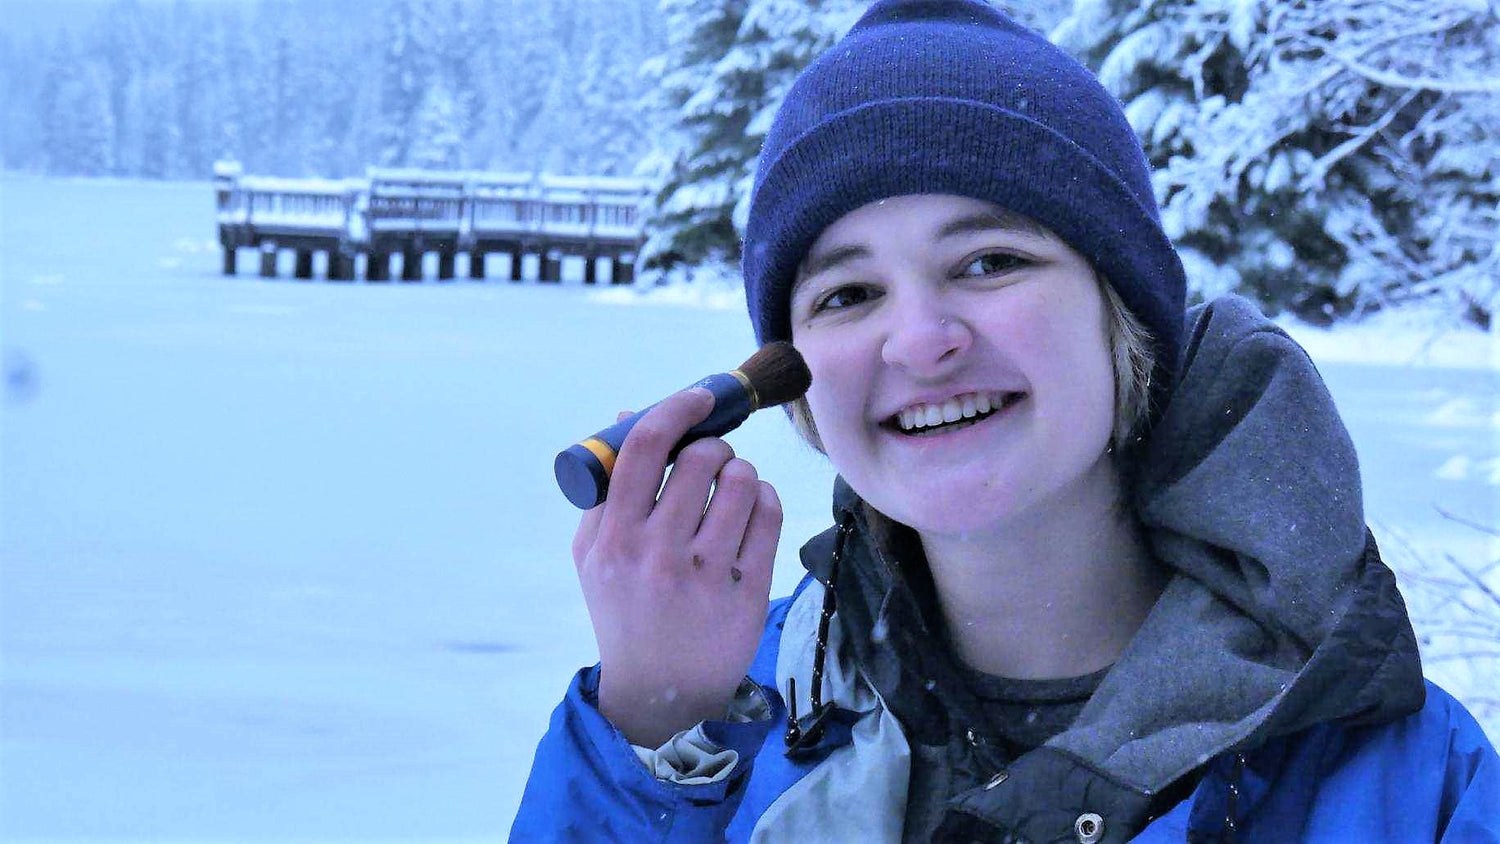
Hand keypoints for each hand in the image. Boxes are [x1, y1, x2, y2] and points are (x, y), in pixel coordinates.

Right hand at [571, 388, 782, 746]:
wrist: (659, 694)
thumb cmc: (624, 610)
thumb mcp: (595, 555)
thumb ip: (608, 488)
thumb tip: (631, 413)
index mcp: (613, 539)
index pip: (647, 447)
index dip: (677, 408)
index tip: (698, 399)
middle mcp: (657, 555)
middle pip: (703, 458)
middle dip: (714, 448)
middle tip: (712, 462)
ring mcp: (705, 576)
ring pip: (742, 481)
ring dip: (742, 473)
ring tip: (732, 490)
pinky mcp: (747, 593)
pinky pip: (769, 515)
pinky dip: (764, 500)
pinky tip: (751, 512)